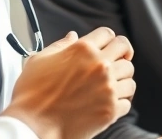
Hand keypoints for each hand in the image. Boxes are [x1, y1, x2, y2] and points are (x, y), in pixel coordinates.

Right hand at [2, 27, 135, 138]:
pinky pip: (127, 102)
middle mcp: (99, 66)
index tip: (109, 46)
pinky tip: (109, 102)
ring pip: (130, 77)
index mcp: (82, 50)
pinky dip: (120, 102)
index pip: (108, 34)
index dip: (108, 39)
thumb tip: (72, 36)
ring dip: (122, 79)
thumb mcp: (39, 60)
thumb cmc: (31, 95)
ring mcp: (107, 88)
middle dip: (122, 53)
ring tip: (112, 85)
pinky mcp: (110, 110)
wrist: (31, 126)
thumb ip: (60, 45)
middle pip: (124, 50)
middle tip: (119, 60)